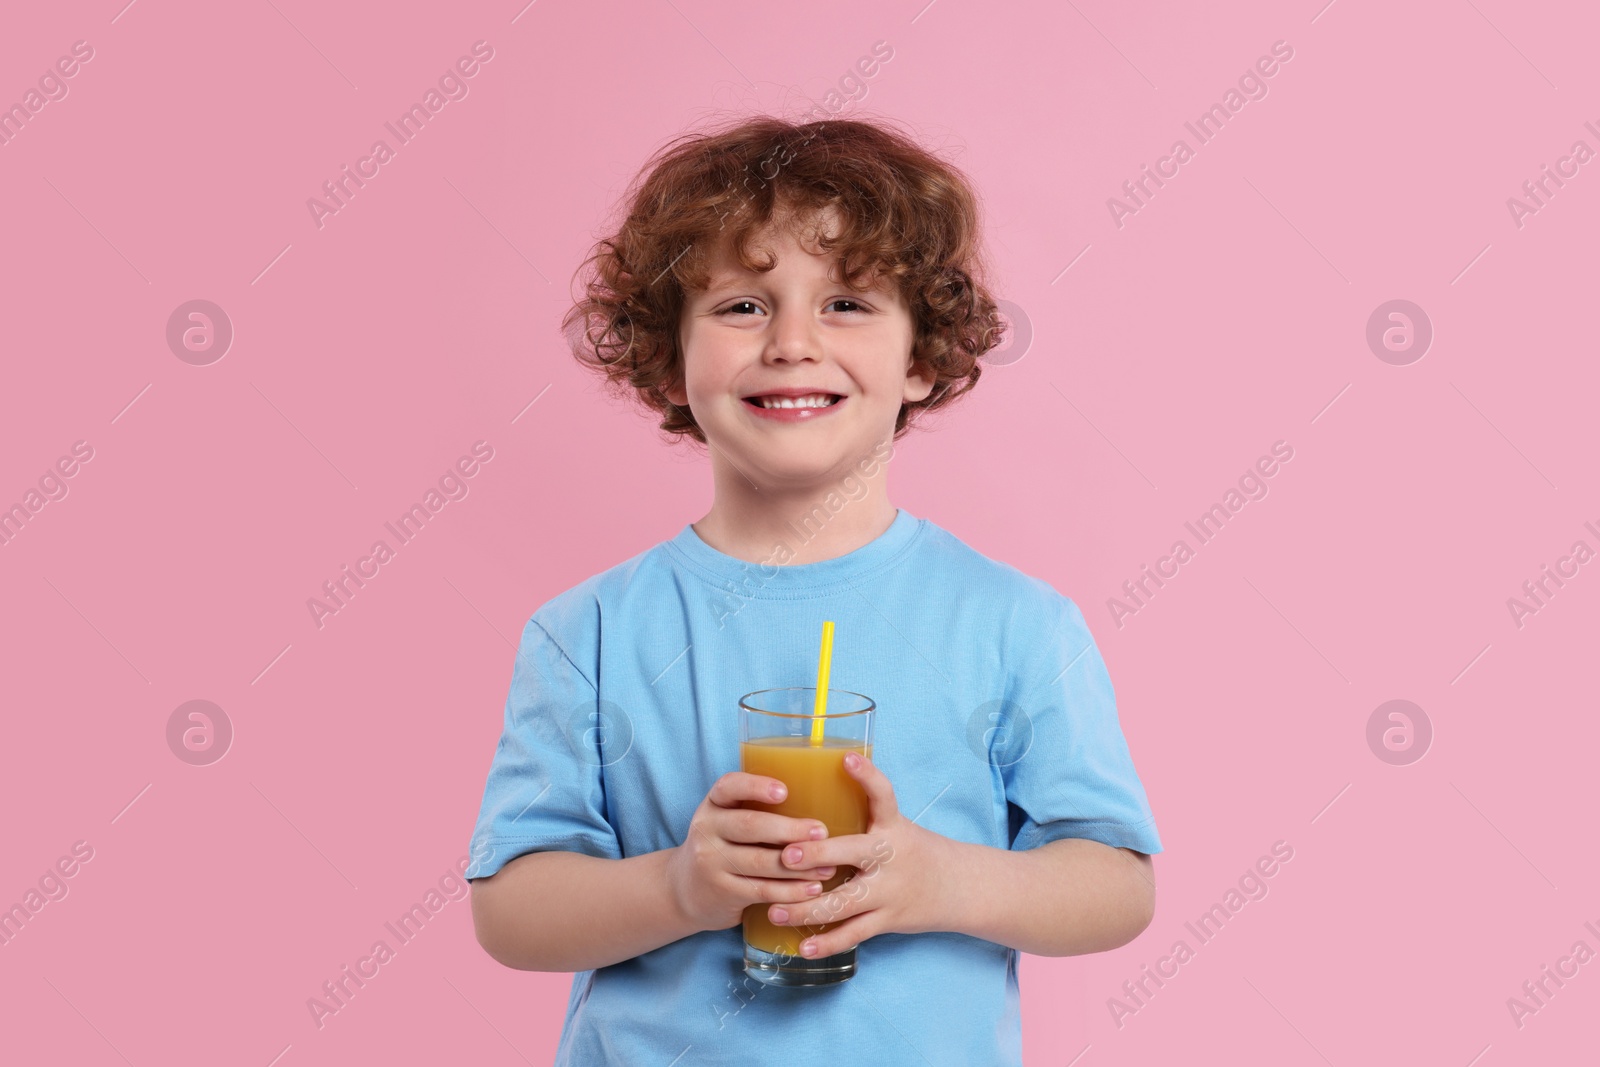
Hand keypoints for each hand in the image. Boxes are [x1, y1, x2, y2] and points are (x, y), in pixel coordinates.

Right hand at [665, 772, 840, 933]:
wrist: (685, 890)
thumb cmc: (724, 847)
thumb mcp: (727, 822)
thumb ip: (757, 811)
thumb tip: (821, 802)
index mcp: (713, 805)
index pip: (729, 787)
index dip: (756, 786)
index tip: (784, 791)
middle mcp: (707, 830)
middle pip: (750, 825)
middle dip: (790, 830)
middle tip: (822, 832)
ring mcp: (711, 863)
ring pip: (760, 862)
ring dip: (799, 866)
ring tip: (829, 866)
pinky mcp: (722, 892)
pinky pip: (762, 890)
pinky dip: (791, 891)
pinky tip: (813, 889)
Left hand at [764, 751, 954, 958]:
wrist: (958, 887)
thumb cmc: (914, 850)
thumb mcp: (897, 825)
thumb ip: (862, 813)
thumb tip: (812, 785)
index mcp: (892, 827)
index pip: (883, 796)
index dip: (867, 777)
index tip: (846, 759)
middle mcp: (891, 857)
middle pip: (853, 854)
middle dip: (818, 854)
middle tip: (787, 856)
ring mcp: (889, 892)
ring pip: (844, 903)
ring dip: (807, 909)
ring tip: (774, 910)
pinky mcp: (887, 920)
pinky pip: (854, 934)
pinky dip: (828, 943)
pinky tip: (802, 947)